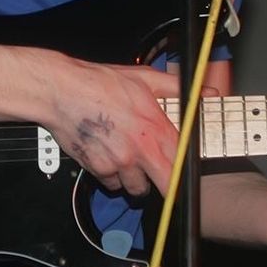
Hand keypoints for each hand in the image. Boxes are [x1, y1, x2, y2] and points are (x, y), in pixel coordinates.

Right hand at [44, 57, 179, 197]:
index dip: (184, 167)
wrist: (62, 90)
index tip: (181, 166)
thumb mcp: (142, 78)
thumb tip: (205, 90)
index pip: (182, 161)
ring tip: (127, 157)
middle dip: (165, 184)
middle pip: (166, 186)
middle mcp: (139, 149)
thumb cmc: (99, 82)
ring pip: (136, 188)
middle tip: (159, 175)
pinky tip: (107, 154)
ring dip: (134, 178)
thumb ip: (176, 87)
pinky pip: (111, 183)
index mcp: (154, 126)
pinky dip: (111, 174)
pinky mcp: (98, 169)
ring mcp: (119, 162)